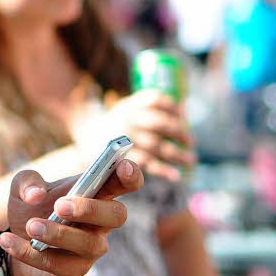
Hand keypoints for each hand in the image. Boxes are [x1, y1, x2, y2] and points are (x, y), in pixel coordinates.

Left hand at [0, 160, 143, 275]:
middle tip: (60, 205)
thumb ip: (28, 181)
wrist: (13, 239)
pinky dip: (30, 253)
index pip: (123, 183)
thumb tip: (36, 195)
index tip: (123, 165)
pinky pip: (59, 266)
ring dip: (59, 234)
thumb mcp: (22, 186)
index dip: (129, 174)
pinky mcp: (73, 271)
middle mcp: (100, 222)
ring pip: (89, 244)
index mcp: (95, 193)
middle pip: (116, 215)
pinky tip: (8, 241)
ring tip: (31, 226)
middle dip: (91, 209)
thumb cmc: (30, 207)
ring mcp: (90, 248)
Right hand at [76, 89, 195, 181]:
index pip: (155, 99)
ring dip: (177, 154)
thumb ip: (150, 110)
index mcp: (129, 105)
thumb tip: (184, 108)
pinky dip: (163, 170)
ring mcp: (123, 138)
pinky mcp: (120, 158)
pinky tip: (175, 176)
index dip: (172, 107)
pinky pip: (146, 163)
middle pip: (158, 123)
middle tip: (191, 142)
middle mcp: (125, 119)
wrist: (84, 147)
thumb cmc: (112, 129)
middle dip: (179, 133)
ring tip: (190, 160)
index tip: (183, 117)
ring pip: (156, 145)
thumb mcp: (126, 112)